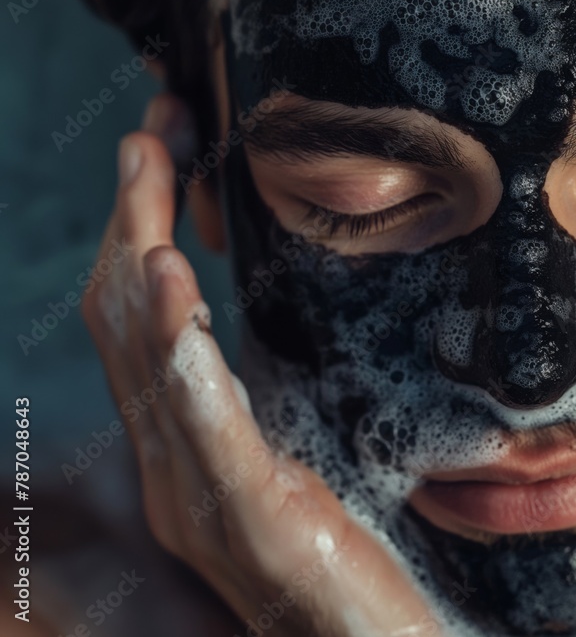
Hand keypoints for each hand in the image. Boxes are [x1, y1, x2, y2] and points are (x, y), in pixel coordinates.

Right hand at [82, 95, 438, 636]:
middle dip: (136, 215)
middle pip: (128, 325)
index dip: (142, 228)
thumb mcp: (298, 451)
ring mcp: (200, 493)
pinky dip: (176, 347)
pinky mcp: (248, 514)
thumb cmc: (342, 555)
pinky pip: (201, 423)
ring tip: (149, 172)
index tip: (164, 145)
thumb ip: (260, 394)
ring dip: (142, 256)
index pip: (145, 322)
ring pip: (146, 362)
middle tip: (154, 127)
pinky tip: (174, 282)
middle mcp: (173, 463)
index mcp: (189, 441)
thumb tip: (260, 316)